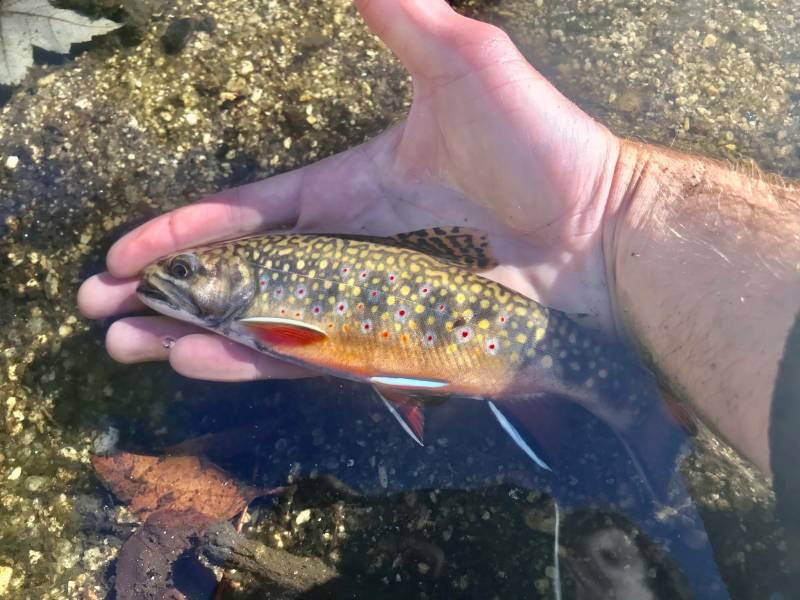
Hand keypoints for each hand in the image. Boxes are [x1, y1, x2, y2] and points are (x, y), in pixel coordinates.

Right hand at [78, 0, 622, 380]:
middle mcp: (355, 253)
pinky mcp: (407, 343)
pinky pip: (322, 357)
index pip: (257, 213)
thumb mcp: (465, 62)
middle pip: (248, 277)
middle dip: (174, 294)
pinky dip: (262, 361)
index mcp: (356, 191)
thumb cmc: (544, 145)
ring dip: (198, 337)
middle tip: (103, 315)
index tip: (129, 251)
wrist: (605, 227)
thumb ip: (405, 18)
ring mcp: (378, 303)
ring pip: (272, 326)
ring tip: (130, 346)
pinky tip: (203, 362)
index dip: (191, 230)